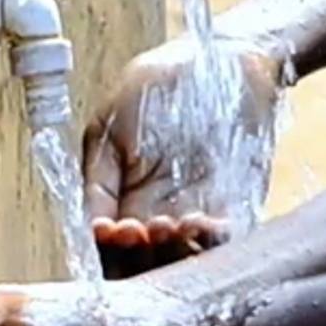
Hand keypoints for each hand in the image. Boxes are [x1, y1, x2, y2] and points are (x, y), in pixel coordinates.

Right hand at [83, 36, 281, 278]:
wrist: (223, 60)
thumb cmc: (159, 86)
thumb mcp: (109, 127)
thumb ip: (96, 178)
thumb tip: (89, 227)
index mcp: (121, 200)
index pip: (108, 247)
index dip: (106, 250)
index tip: (108, 231)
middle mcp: (157, 215)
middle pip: (143, 265)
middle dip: (136, 258)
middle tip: (136, 232)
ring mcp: (196, 215)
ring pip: (180, 261)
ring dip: (170, 254)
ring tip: (165, 225)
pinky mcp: (236, 209)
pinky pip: (223, 243)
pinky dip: (207, 242)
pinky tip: (195, 221)